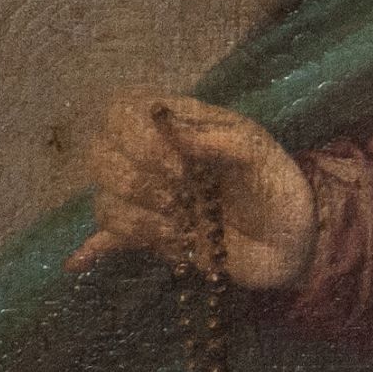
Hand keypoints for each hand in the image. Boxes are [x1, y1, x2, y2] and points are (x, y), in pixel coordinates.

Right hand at [66, 91, 317, 289]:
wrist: (295, 242)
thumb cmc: (277, 185)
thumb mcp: (258, 152)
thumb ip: (215, 137)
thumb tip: (167, 127)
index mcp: (178, 125)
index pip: (123, 110)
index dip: (137, 135)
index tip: (179, 164)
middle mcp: (153, 158)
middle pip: (100, 154)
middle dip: (135, 179)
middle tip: (180, 197)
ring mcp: (149, 200)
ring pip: (103, 200)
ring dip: (136, 218)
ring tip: (178, 229)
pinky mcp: (151, 237)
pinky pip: (107, 238)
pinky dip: (92, 248)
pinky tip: (77, 262)